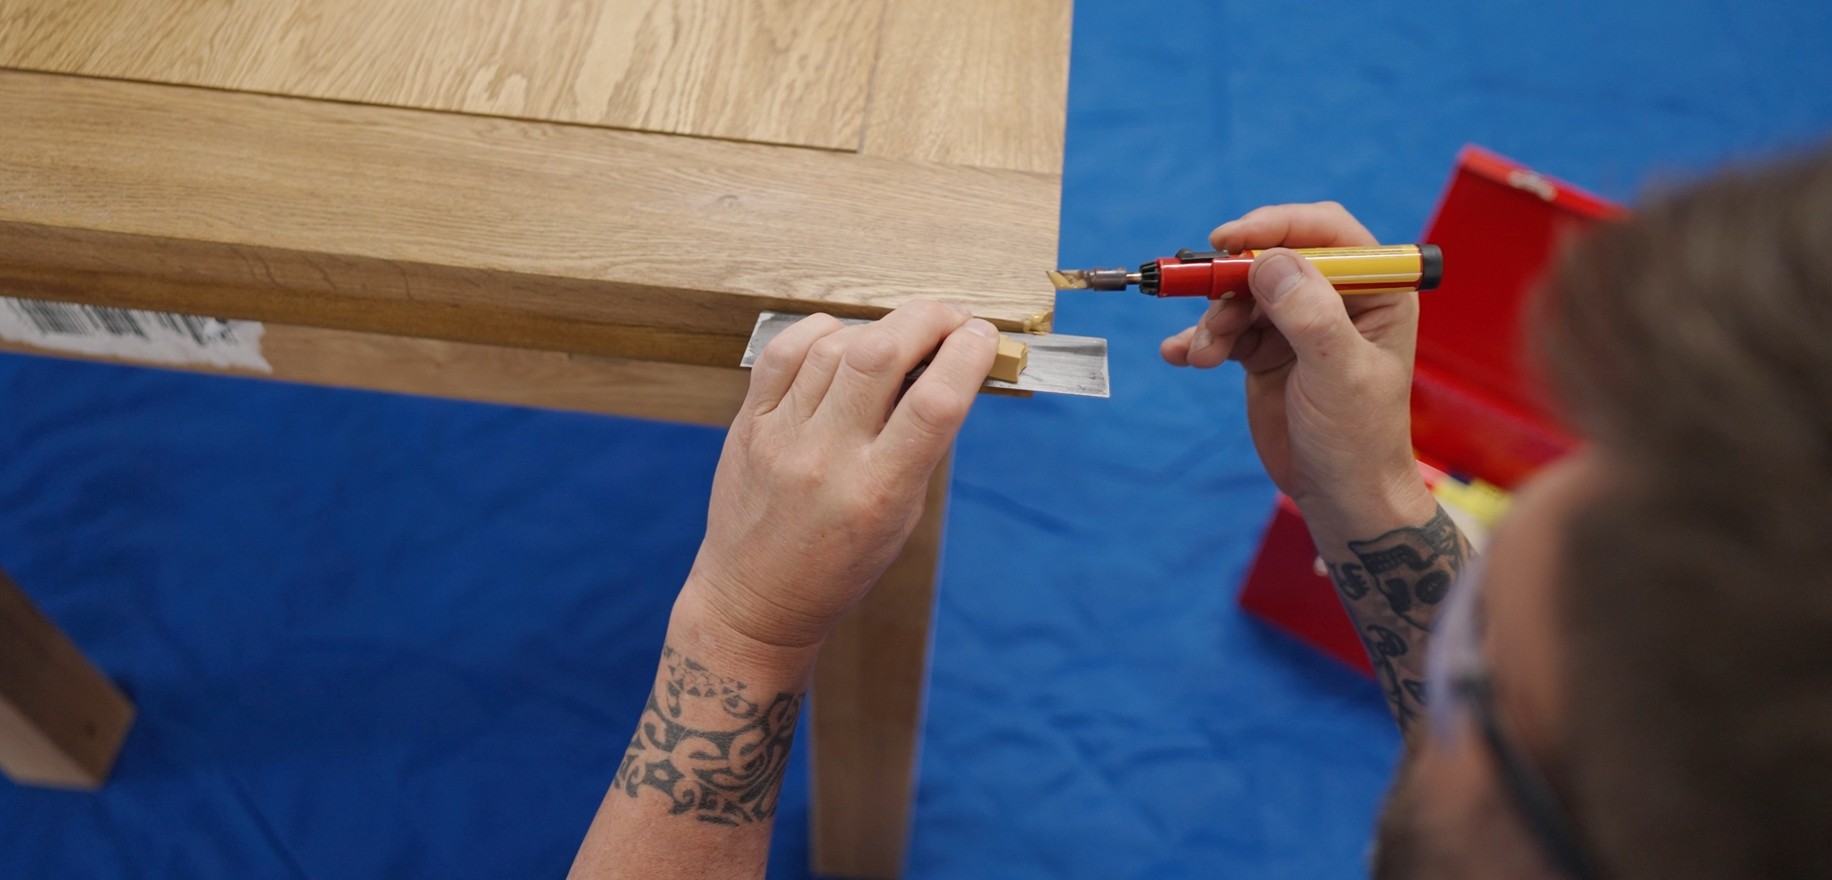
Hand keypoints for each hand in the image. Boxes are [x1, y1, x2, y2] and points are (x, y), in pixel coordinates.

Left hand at [681, 301, 998, 651]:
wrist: (757, 597)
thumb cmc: (841, 563)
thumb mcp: (902, 516)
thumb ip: (922, 445)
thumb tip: (950, 368)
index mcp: (879, 492)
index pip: (934, 403)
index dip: (967, 355)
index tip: (983, 337)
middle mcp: (827, 458)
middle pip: (880, 354)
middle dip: (927, 319)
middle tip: (950, 318)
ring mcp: (782, 437)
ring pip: (835, 345)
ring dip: (879, 327)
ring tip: (898, 339)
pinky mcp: (749, 424)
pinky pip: (785, 351)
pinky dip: (822, 332)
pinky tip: (841, 342)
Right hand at [1161, 202, 1430, 528]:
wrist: (1339, 497)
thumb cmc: (1359, 438)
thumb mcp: (1338, 373)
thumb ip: (1309, 314)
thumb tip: (1269, 260)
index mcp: (1376, 291)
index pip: (1327, 232)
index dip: (1278, 225)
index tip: (1230, 239)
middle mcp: (1337, 300)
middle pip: (1274, 259)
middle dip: (1234, 280)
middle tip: (1206, 299)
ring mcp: (1298, 326)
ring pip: (1243, 295)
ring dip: (1215, 320)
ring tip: (1203, 355)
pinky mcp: (1266, 352)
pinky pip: (1226, 331)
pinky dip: (1201, 341)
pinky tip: (1181, 356)